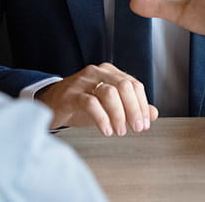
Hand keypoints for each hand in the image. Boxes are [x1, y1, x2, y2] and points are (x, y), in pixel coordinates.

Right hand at [35, 63, 157, 135]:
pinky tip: (106, 130)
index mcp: (110, 72)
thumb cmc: (82, 104)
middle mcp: (97, 72)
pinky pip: (91, 103)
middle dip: (134, 109)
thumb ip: (132, 107)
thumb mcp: (109, 106)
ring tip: (120, 131)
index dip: (142, 104)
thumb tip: (154, 113)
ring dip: (118, 115)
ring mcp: (83, 81)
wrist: (50, 103)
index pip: (134, 84)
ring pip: (109, 93)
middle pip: (124, 86)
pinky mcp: (71, 94)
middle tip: (137, 128)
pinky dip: (102, 119)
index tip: (145, 123)